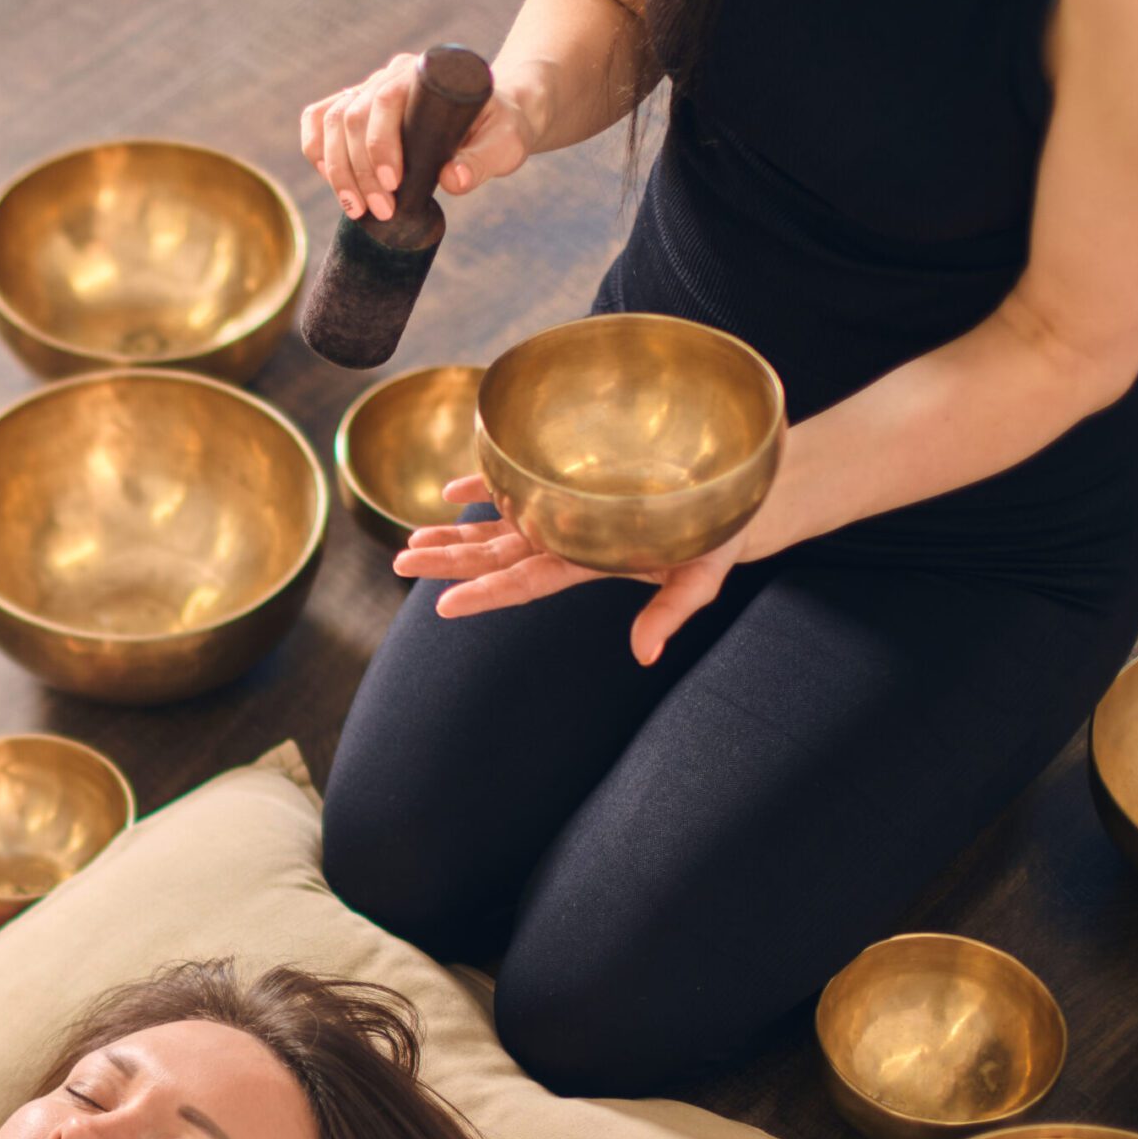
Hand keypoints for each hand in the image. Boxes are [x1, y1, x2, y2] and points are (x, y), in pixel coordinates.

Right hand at [300, 52, 530, 221]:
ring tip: (356, 210)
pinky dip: (317, 151)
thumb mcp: (506, 143)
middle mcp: (391, 77)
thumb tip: (453, 180)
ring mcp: (369, 90)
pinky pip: (319, 120)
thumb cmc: (500, 128)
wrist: (492, 118)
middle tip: (380, 211)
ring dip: (337, 171)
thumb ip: (484, 160)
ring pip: (331, 122)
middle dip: (359, 170)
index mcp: (424, 74)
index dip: (379, 144)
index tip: (393, 185)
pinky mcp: (356, 108)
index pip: (384, 100)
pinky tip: (332, 182)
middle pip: (351, 116)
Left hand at [393, 474, 749, 667]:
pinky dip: (486, 486)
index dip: (485, 594)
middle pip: (497, 557)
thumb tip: (644, 656)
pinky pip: (521, 487)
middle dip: (449, 560)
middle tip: (400, 562)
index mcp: (589, 563)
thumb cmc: (721, 538)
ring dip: (455, 533)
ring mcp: (568, 513)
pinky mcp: (574, 482)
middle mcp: (569, 541)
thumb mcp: (702, 578)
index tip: (442, 606)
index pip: (526, 584)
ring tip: (411, 538)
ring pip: (499, 528)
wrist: (737, 497)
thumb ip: (670, 613)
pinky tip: (454, 490)